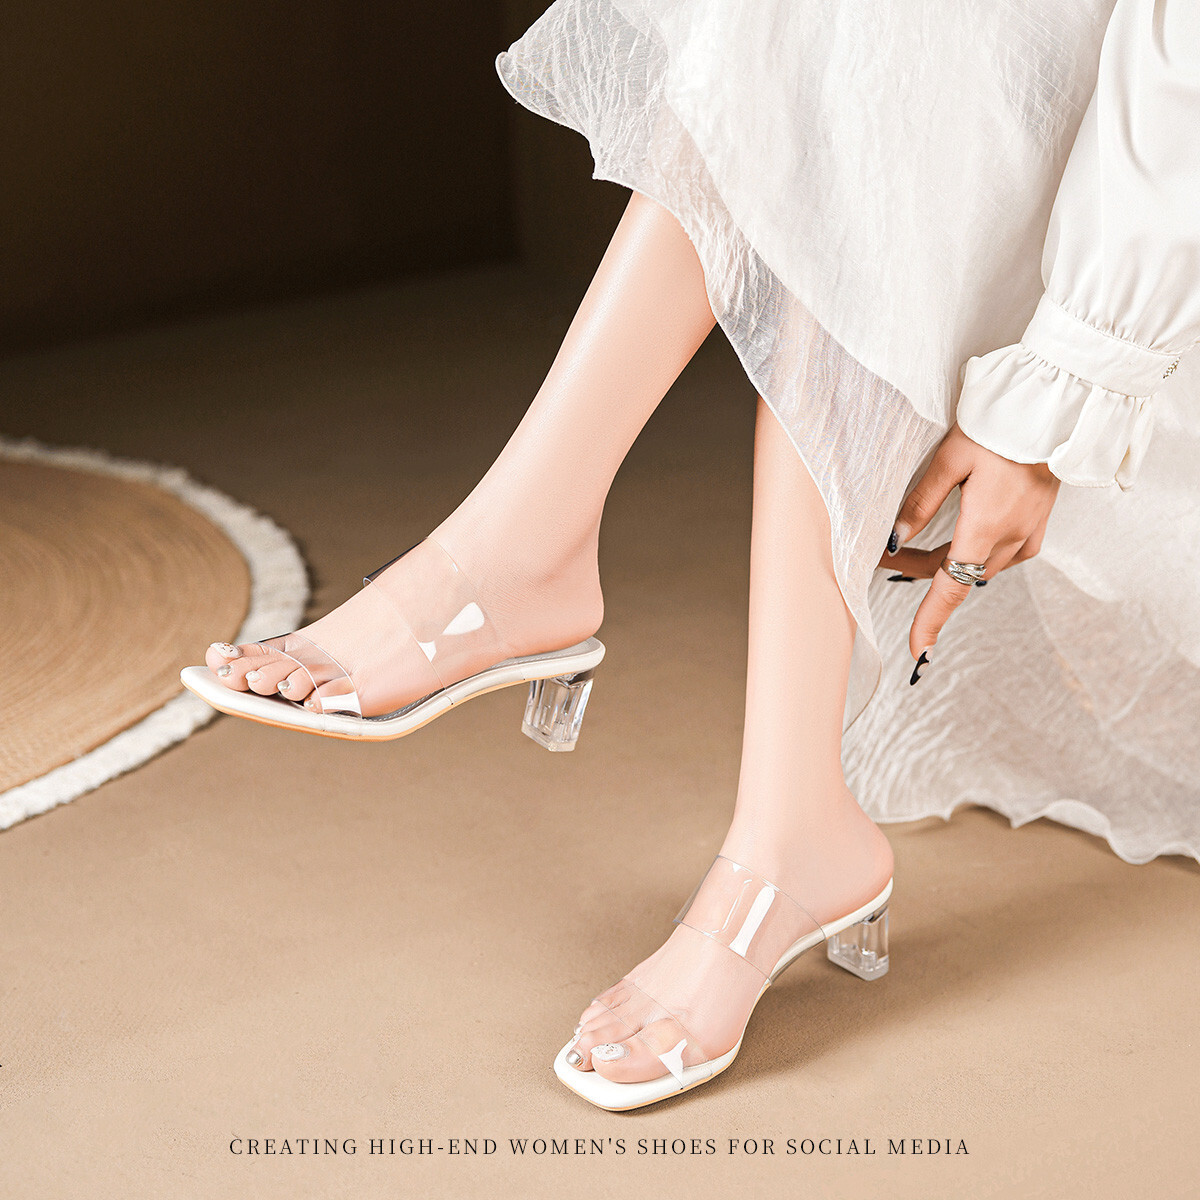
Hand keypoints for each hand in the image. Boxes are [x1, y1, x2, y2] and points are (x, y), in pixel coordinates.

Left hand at [878, 423, 1060, 659]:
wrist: (1060, 407)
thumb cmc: (1001, 424)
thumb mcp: (950, 457)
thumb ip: (920, 502)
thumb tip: (893, 538)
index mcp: (987, 526)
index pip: (951, 588)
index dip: (931, 620)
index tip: (917, 650)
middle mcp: (1011, 538)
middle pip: (956, 575)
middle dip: (917, 571)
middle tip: (881, 556)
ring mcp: (1028, 534)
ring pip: (976, 566)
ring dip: (942, 562)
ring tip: (905, 546)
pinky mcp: (1037, 526)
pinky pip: (999, 555)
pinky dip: (971, 553)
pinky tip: (956, 539)